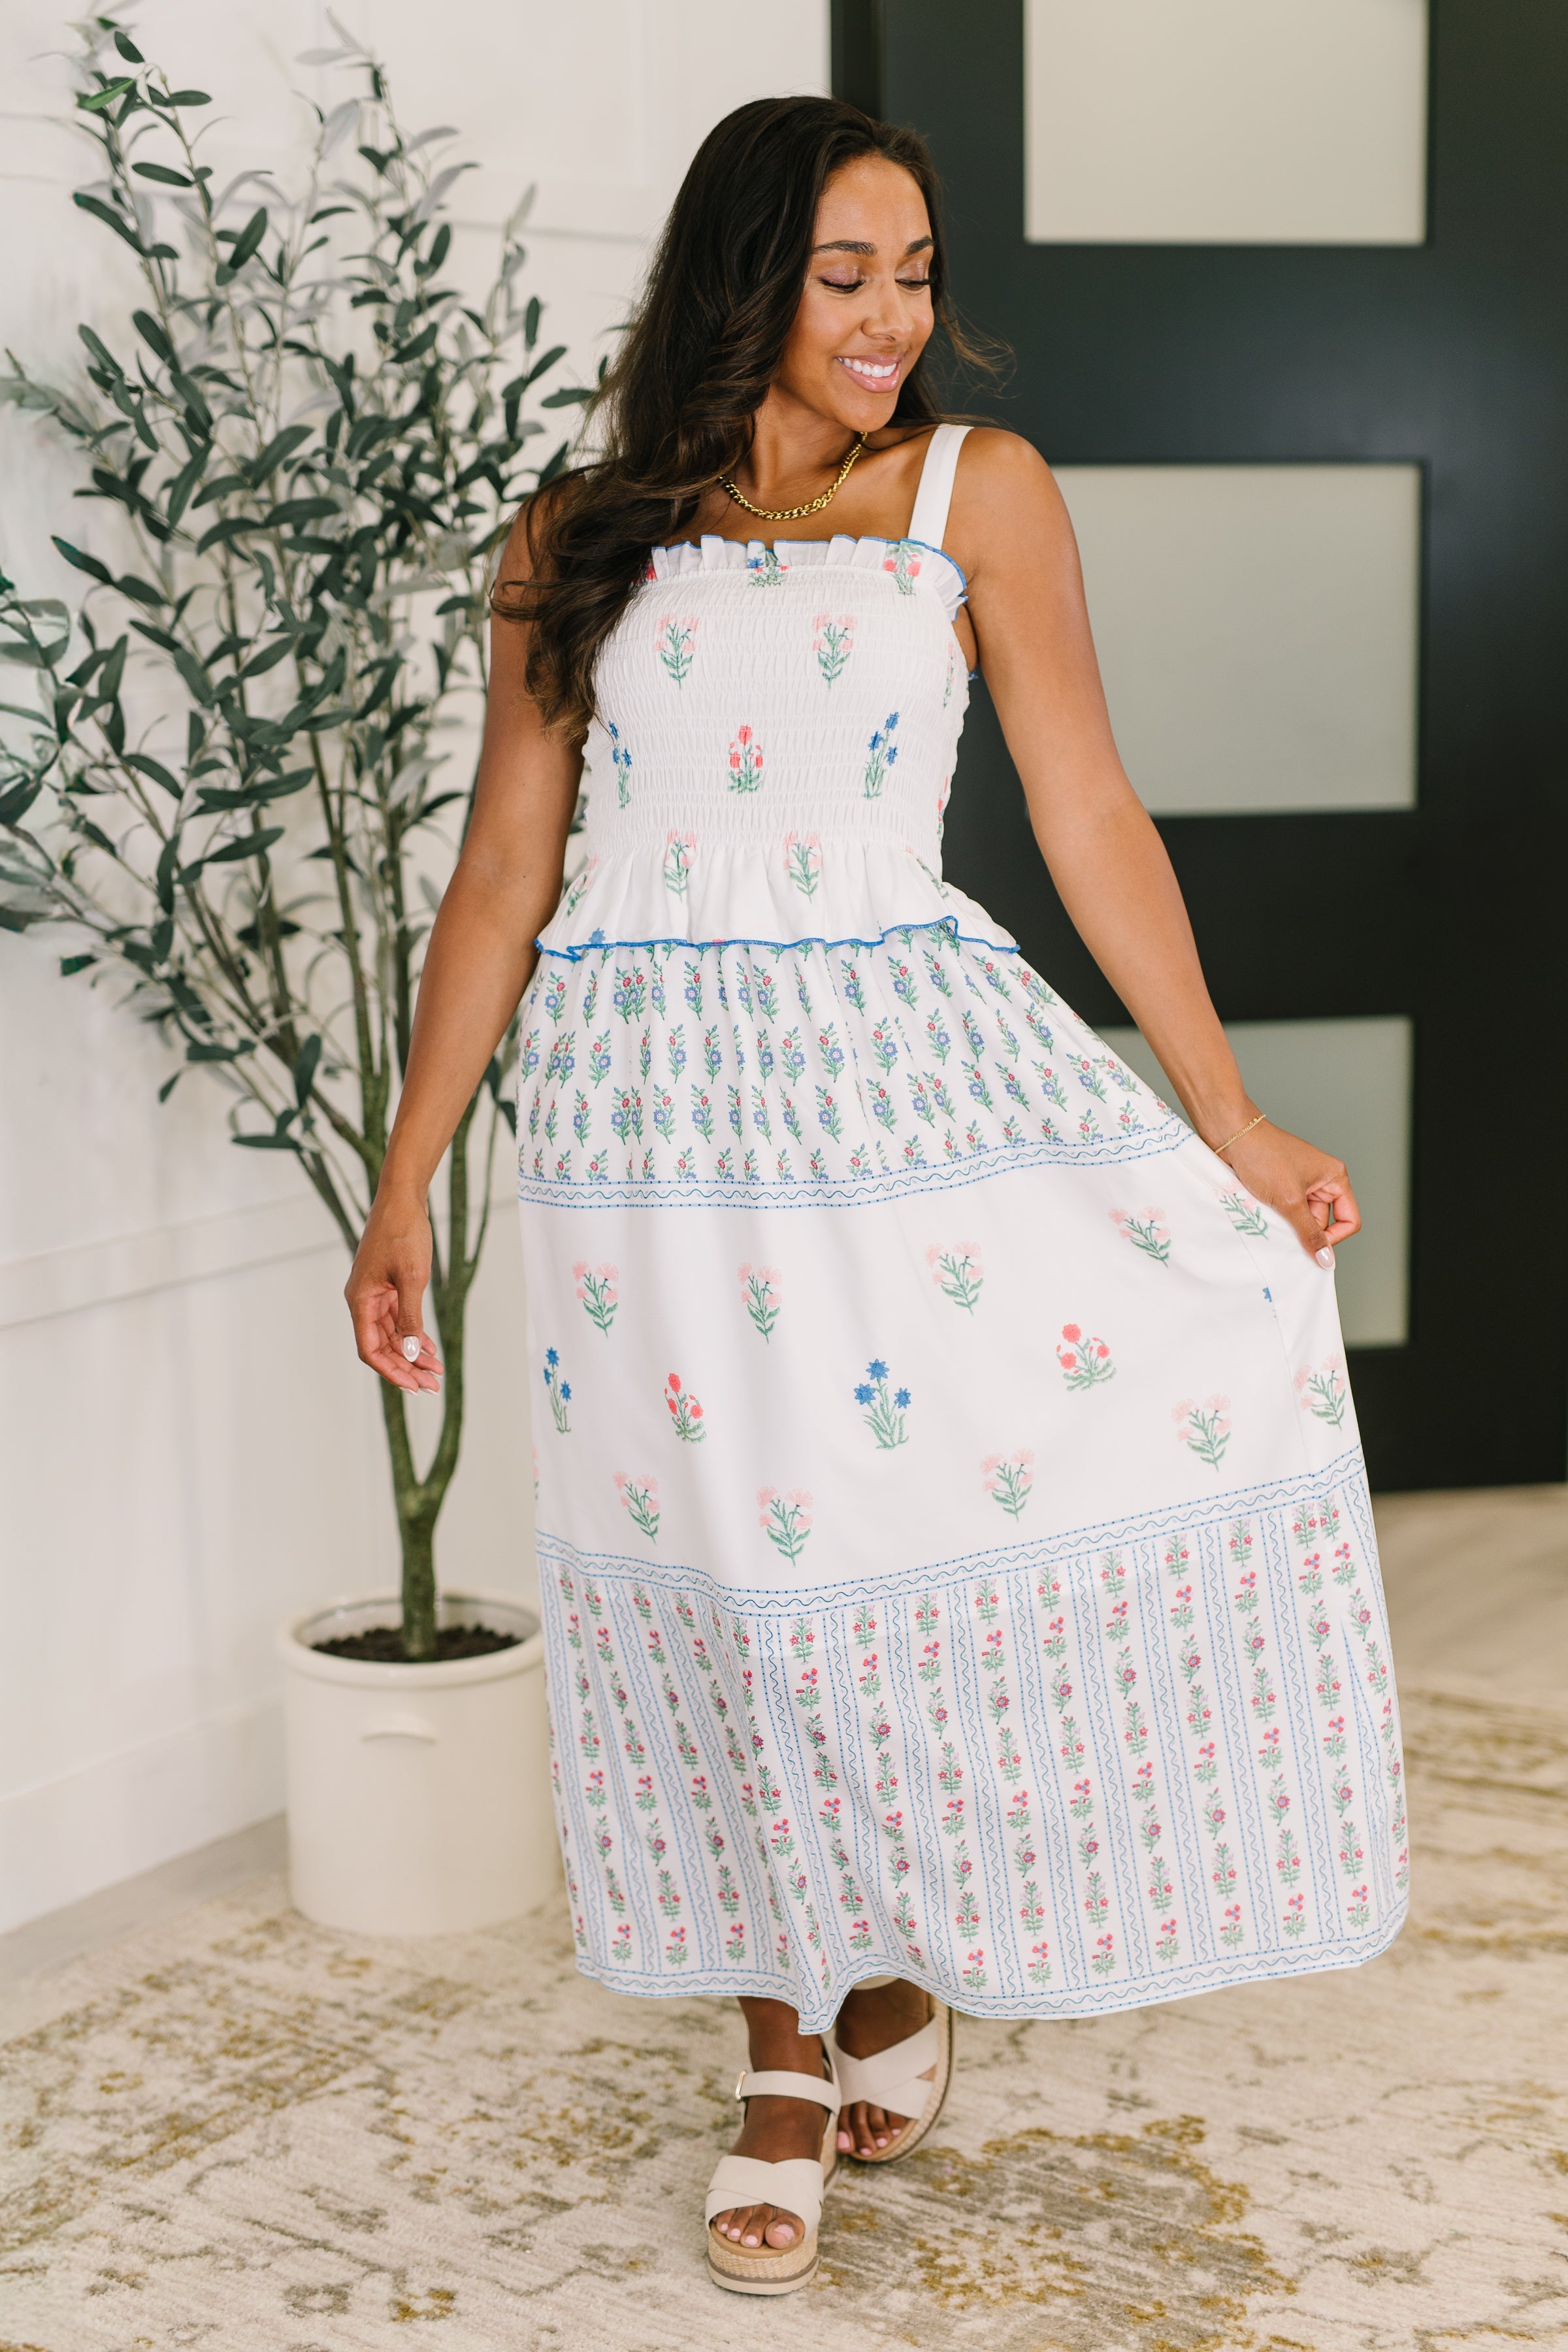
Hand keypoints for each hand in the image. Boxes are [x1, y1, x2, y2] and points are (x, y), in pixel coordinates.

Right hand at [345, 1192, 444, 1393]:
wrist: (403, 1199)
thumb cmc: (404, 1233)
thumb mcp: (411, 1278)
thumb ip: (409, 1317)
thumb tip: (409, 1353)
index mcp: (360, 1301)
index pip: (370, 1349)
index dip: (391, 1371)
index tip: (415, 1386)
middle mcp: (363, 1300)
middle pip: (381, 1346)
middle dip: (406, 1367)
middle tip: (433, 1384)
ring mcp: (374, 1293)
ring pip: (392, 1334)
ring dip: (412, 1353)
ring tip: (437, 1370)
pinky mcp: (387, 1286)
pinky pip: (397, 1318)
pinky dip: (413, 1334)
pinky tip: (430, 1347)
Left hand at [1218, 1120, 1360, 1264]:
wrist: (1231, 1135)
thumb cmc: (1263, 1156)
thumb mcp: (1289, 1200)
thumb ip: (1308, 1232)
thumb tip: (1325, 1259)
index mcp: (1335, 1177)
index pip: (1348, 1219)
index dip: (1333, 1237)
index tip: (1312, 1247)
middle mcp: (1322, 1180)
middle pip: (1323, 1221)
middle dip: (1304, 1230)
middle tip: (1283, 1230)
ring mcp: (1301, 1183)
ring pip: (1302, 1218)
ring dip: (1287, 1224)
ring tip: (1269, 1216)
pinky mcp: (1282, 1186)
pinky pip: (1286, 1211)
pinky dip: (1276, 1217)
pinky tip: (1262, 1214)